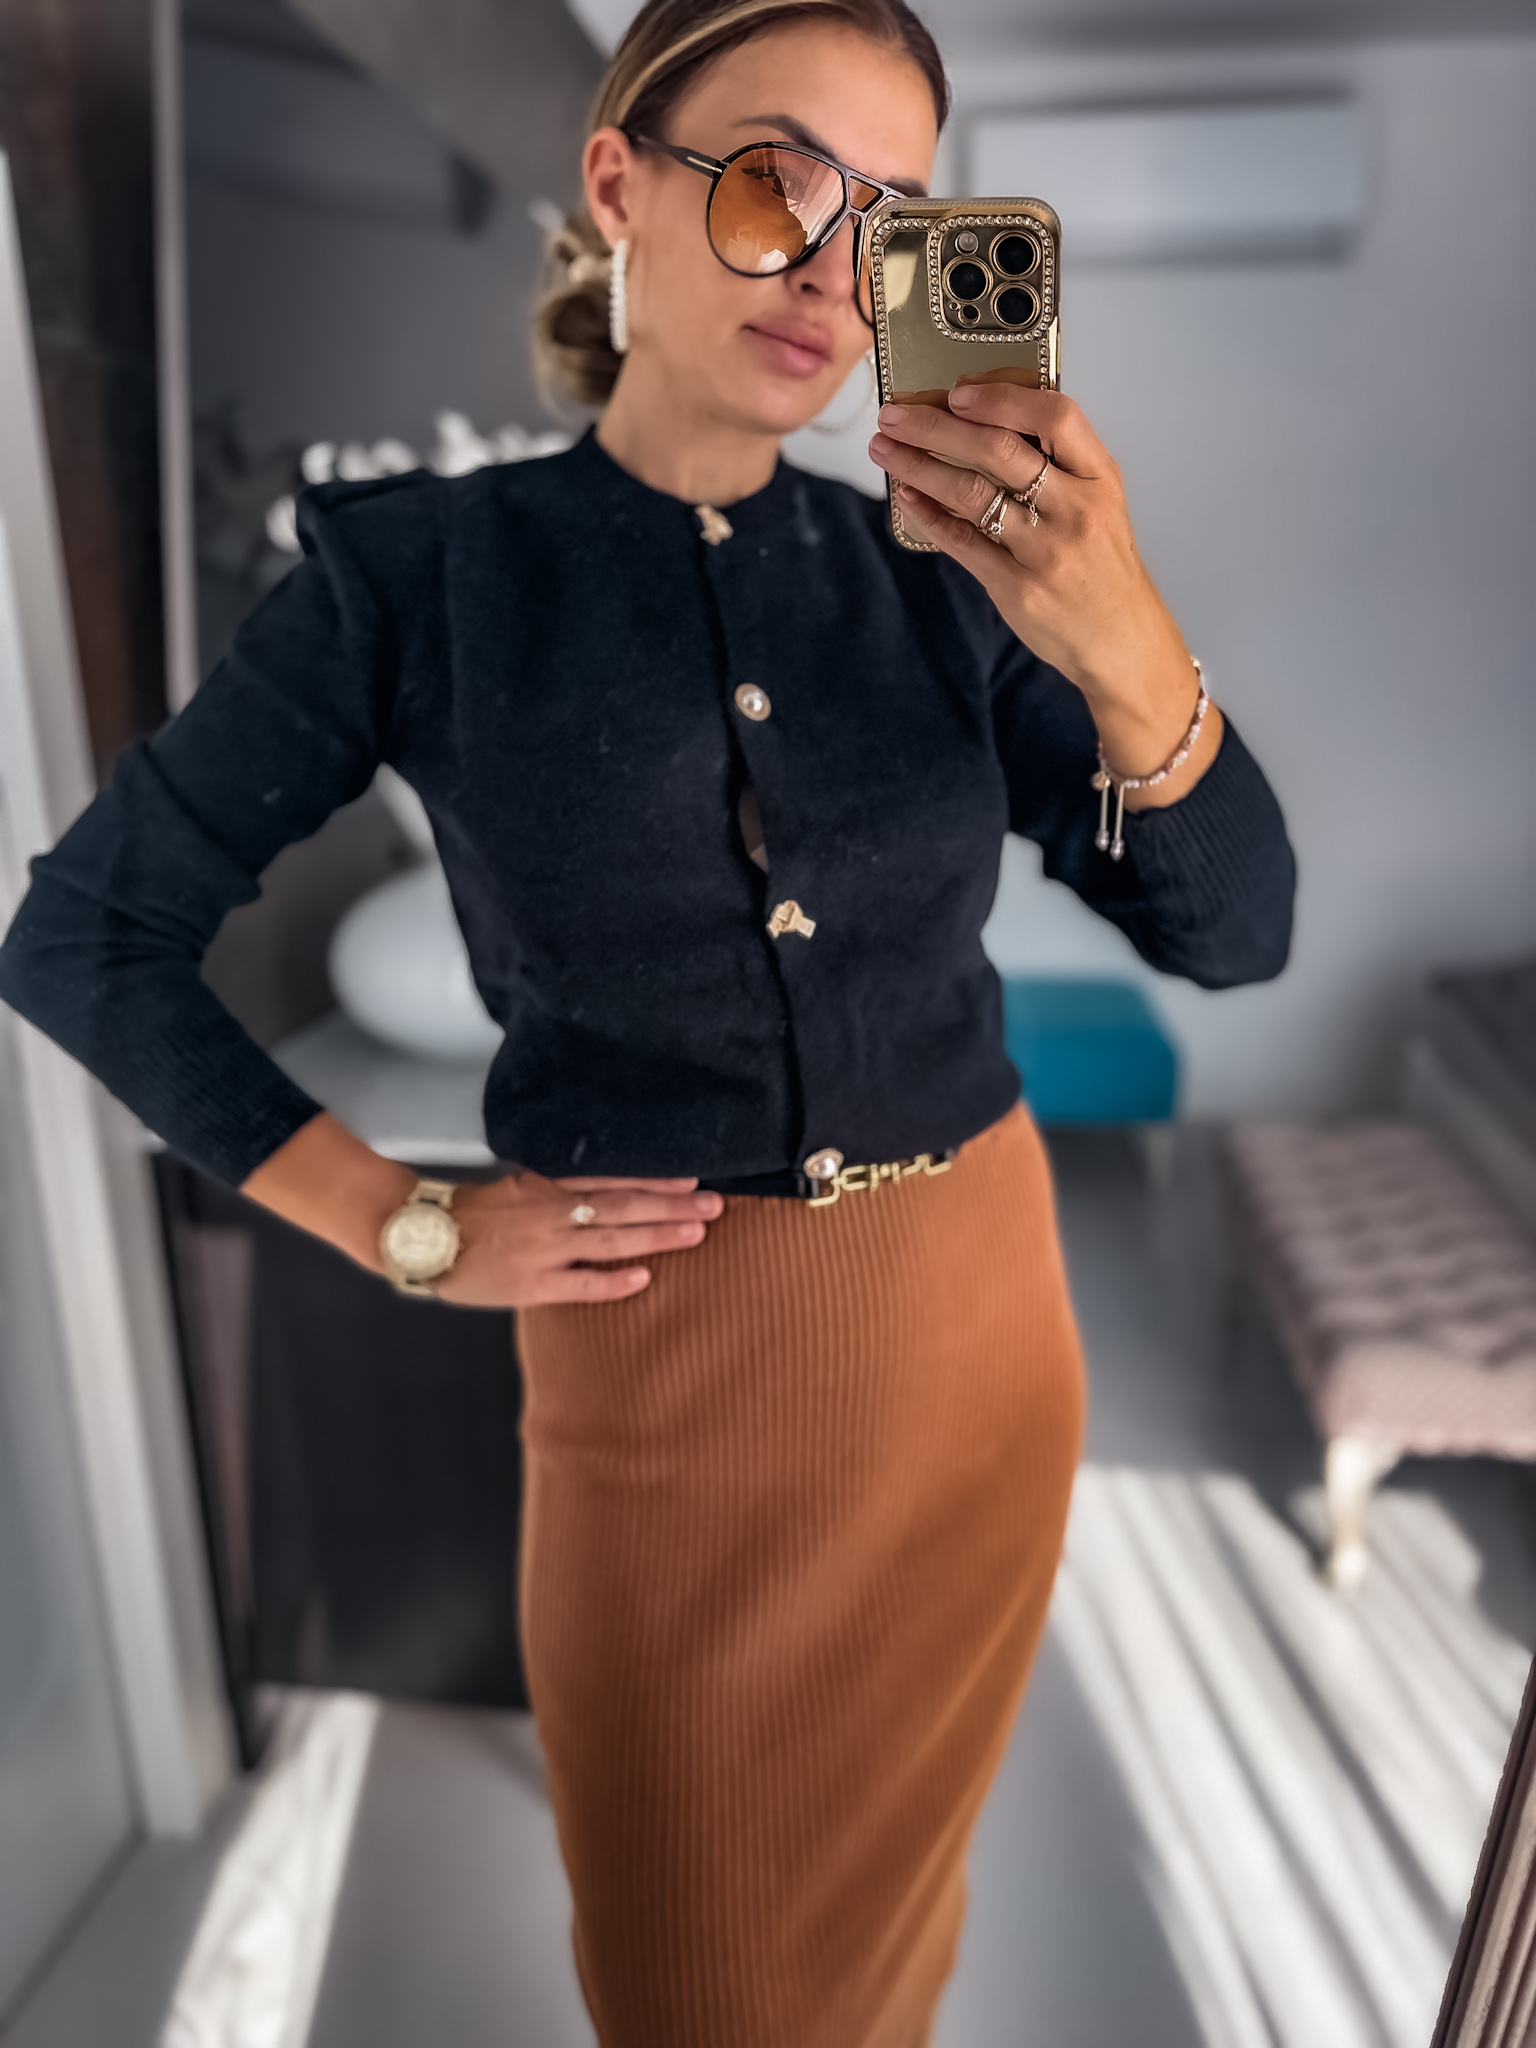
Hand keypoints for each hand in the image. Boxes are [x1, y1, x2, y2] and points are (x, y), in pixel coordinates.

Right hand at [439, 1170, 722, 1308]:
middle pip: (621, 1207)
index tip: (691, 1178)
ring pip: (609, 1241)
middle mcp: (551, 1213)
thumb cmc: (475, 1214)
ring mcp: (543, 1250)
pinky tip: (645, 1277)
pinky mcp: (532, 1285)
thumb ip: (558, 1186)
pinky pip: (579, 1285)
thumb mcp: (518, 1186)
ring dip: (655, 1236)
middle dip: (671, 1207)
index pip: (610, 1179)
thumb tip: (608, 1183)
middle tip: (715, 1205)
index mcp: (546, 1186)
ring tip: (695, 1233)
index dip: (653, 1180)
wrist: (423, 1239)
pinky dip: (612, 1282)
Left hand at [868, 385, 1221, 800]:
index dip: (1002, 398)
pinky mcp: (1017, 588)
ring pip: (970, 493)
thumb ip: (1058, 464)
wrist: (1122, 641)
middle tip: (894, 414)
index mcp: (1099, 478)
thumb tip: (985, 420)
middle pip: (999, 450)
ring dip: (918, 466)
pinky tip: (906, 496)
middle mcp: (1076, 510)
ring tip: (885, 450)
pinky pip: (961, 541)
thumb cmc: (1103, 566)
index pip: (1056, 416)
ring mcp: (1046, 551)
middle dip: (935, 425)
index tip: (958, 391)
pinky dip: (927, 514)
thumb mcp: (1101, 504)